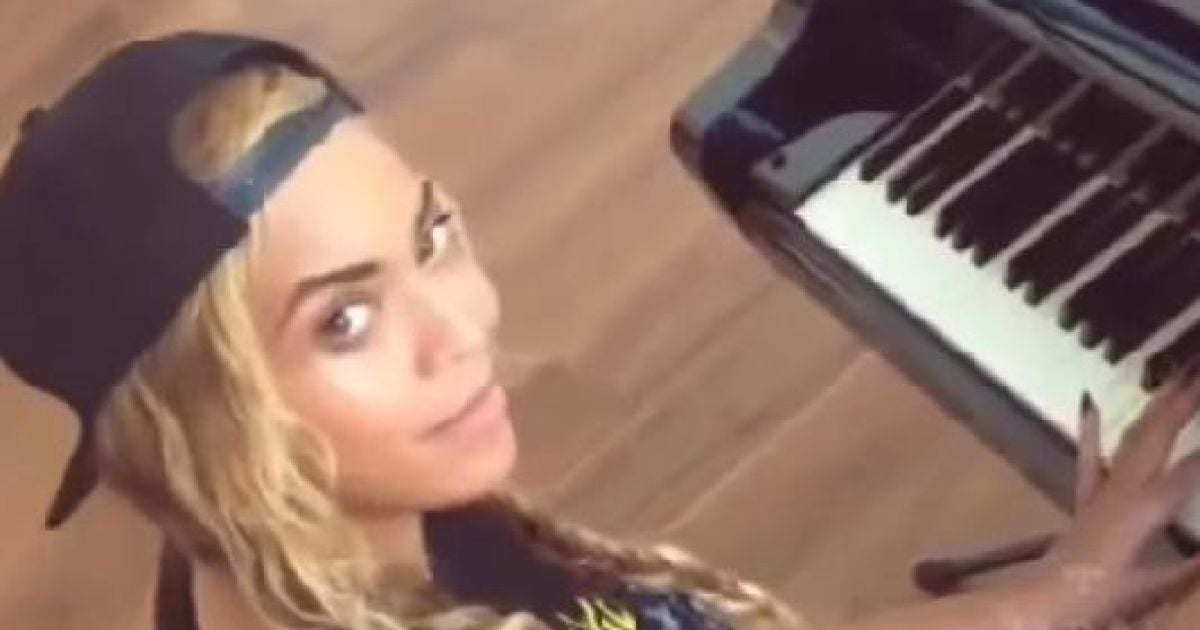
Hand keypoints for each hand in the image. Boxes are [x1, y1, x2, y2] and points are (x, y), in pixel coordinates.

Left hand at [1032, 372, 1199, 626]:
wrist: (1041, 606)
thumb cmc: (1097, 601)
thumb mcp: (1151, 590)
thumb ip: (1188, 571)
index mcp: (1140, 512)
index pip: (1186, 474)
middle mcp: (1120, 492)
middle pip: (1156, 438)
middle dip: (1183, 404)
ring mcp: (1102, 494)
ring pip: (1131, 440)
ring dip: (1155, 409)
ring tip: (1175, 378)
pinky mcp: (1089, 504)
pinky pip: (1091, 459)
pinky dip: (1093, 432)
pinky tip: (1089, 404)